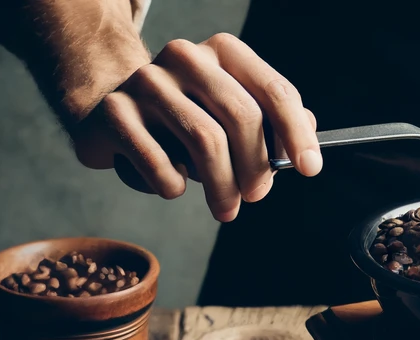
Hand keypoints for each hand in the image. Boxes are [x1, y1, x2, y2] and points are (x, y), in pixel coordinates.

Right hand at [71, 33, 319, 221]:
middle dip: (256, 167)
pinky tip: (175, 184)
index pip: (273, 90)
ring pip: (205, 141)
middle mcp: (185, 56)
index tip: (311, 168)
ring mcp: (147, 81)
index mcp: (222, 52)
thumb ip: (270, 120)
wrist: (108, 109)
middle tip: (256, 196)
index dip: (296, 133)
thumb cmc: (181, 118)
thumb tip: (308, 134)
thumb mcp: (229, 112)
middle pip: (242, 116)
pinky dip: (175, 186)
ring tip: (226, 209)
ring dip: (223, 188)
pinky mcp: (116, 112)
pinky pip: (161, 165)